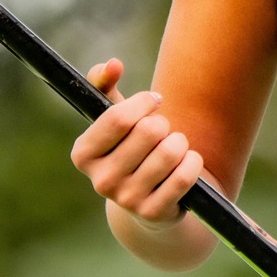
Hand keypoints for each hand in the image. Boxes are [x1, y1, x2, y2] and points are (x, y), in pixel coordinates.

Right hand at [68, 57, 205, 226]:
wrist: (150, 201)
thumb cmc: (130, 148)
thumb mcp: (114, 119)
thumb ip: (104, 84)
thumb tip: (112, 64)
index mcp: (83, 155)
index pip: (118, 118)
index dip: (143, 102)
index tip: (155, 100)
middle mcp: (100, 181)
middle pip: (148, 131)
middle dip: (164, 124)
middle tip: (163, 131)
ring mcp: (127, 200)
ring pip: (170, 152)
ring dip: (180, 142)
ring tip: (175, 146)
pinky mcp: (154, 213)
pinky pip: (185, 175)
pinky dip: (194, 163)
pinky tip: (188, 163)